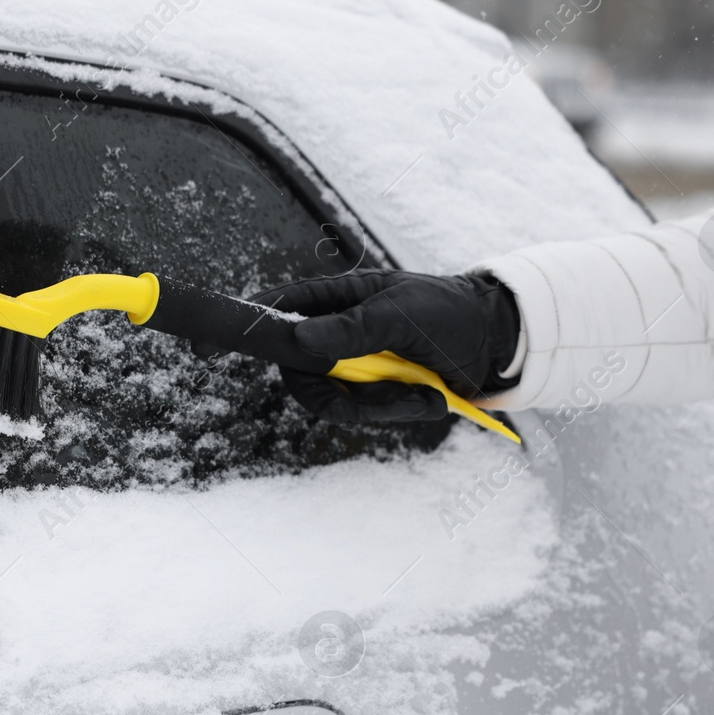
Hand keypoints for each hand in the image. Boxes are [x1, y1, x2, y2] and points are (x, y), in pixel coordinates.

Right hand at [248, 269, 520, 424]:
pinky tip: (429, 397)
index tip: (217, 346)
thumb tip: (298, 340)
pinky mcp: (375, 392)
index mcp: (336, 300)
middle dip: (338, 396)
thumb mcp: (400, 315)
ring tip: (422, 393)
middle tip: (369, 403)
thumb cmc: (447, 313)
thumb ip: (349, 328)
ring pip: (335, 402)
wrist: (496, 344)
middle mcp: (337, 334)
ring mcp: (355, 366)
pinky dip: (400, 411)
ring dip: (380, 406)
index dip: (251, 327)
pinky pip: (367, 414)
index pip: (280, 310)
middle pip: (302, 375)